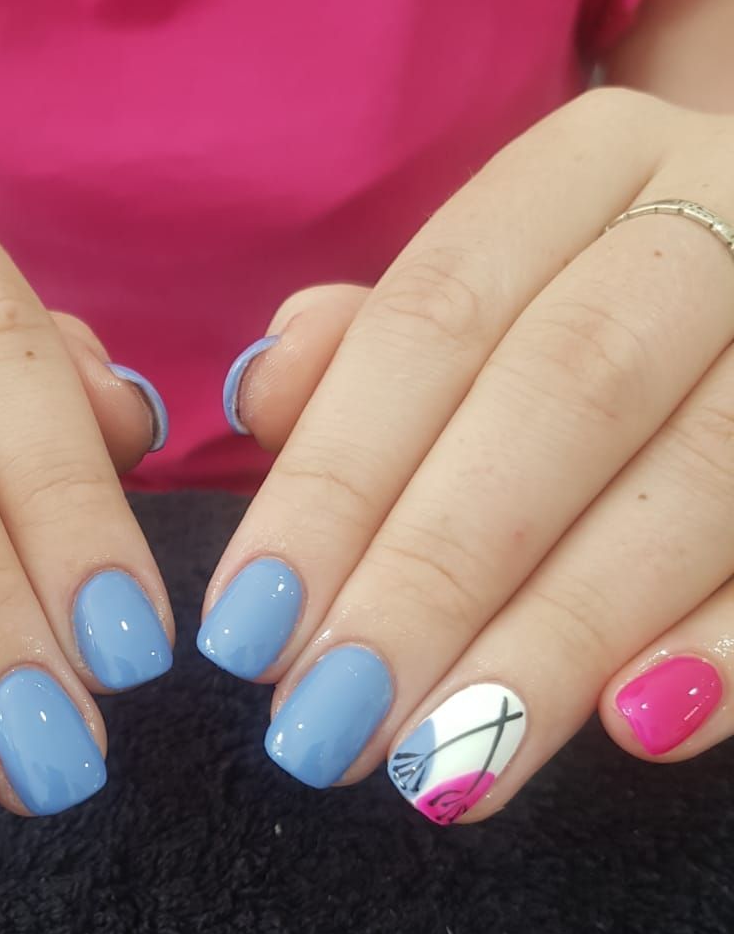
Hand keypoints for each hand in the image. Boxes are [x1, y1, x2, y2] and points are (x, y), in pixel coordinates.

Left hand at [200, 87, 733, 822]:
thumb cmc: (600, 314)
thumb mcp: (490, 296)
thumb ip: (371, 345)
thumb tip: (265, 390)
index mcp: (590, 167)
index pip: (433, 318)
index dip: (333, 481)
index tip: (248, 629)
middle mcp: (720, 209)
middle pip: (564, 392)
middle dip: (437, 570)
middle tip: (332, 719)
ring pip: (701, 473)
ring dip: (561, 635)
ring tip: (447, 766)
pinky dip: (733, 646)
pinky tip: (637, 730)